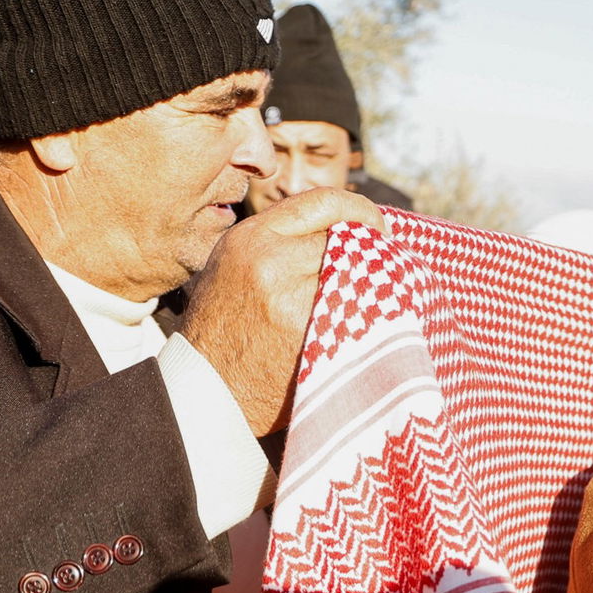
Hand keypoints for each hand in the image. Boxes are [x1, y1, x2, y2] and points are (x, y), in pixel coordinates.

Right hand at [180, 187, 385, 435]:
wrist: (208, 390)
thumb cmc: (224, 330)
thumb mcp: (236, 266)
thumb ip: (280, 241)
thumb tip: (344, 227)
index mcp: (252, 238)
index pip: (324, 202)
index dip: (360, 210)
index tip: (376, 226)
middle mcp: (272, 261)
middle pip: (349, 238)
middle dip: (371, 251)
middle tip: (385, 267)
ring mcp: (294, 299)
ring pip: (361, 274)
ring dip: (376, 285)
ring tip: (375, 299)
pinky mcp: (315, 335)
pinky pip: (364, 313)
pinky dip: (375, 316)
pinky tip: (372, 325)